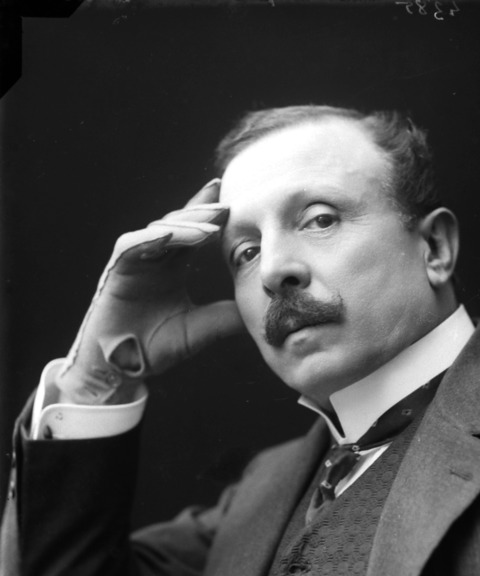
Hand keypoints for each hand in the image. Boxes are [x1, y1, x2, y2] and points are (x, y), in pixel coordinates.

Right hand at [56, 179, 243, 404]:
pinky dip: (152, 238)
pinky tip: (173, 235)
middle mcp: (153, 258)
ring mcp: (134, 261)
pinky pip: (133, 245)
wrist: (121, 368)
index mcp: (172, 267)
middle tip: (228, 206)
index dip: (212, 217)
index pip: (195, 234)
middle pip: (180, 224)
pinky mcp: (116, 269)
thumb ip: (227, 317)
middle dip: (203, 214)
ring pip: (159, 230)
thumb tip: (265, 312)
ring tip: (211, 226)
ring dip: (185, 226)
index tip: (236, 204)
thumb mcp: (202, 330)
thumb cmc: (155, 348)